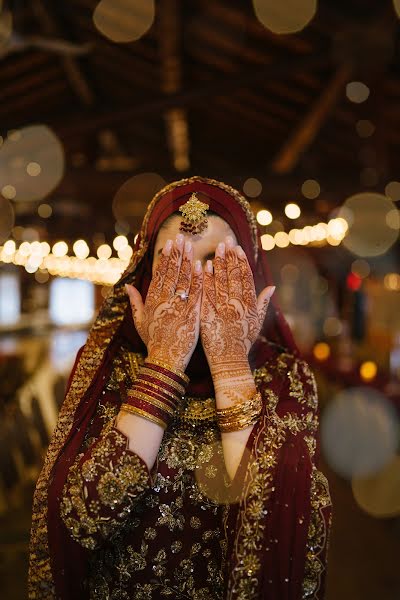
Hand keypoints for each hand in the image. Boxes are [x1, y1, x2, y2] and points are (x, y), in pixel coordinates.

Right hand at [125, 233, 202, 371]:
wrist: (164, 360)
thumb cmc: (153, 342)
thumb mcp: (139, 322)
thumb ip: (135, 302)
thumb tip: (126, 287)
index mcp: (152, 301)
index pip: (159, 274)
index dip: (164, 258)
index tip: (168, 243)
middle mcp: (164, 301)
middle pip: (171, 272)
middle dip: (177, 253)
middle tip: (181, 237)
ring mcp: (178, 306)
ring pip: (183, 280)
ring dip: (187, 261)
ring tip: (191, 245)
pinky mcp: (191, 314)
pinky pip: (195, 293)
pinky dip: (199, 279)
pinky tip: (203, 266)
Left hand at [200, 236, 274, 377]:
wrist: (230, 362)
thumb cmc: (243, 343)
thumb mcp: (257, 323)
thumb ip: (263, 303)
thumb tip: (272, 286)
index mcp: (249, 306)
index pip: (246, 279)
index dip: (242, 263)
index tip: (238, 249)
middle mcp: (237, 305)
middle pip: (233, 277)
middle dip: (230, 258)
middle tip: (226, 241)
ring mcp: (223, 310)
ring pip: (220, 283)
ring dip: (218, 264)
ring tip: (216, 249)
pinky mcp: (209, 316)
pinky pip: (207, 295)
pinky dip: (206, 280)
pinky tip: (203, 267)